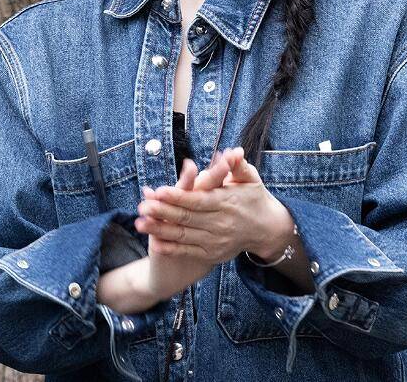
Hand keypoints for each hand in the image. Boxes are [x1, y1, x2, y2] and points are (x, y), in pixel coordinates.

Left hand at [136, 147, 292, 263]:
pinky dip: (171, 248)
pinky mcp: (212, 254)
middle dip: (162, 212)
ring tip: (139, 224)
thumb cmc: (254, 198)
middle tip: (142, 205)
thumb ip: (238, 166)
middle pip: (186, 217)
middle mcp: (220, 223)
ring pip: (183, 236)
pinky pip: (188, 251)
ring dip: (160, 230)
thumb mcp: (251, 179)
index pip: (198, 200)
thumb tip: (234, 152)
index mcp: (226, 202)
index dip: (178, 196)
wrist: (266, 230)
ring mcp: (215, 241)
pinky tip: (154, 243)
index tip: (159, 190)